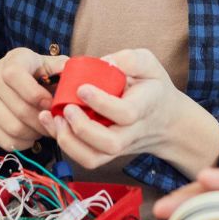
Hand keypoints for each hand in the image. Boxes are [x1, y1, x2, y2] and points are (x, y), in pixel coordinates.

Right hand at [0, 47, 66, 151]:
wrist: (8, 80)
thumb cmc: (37, 73)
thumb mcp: (50, 64)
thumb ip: (63, 69)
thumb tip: (75, 78)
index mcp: (12, 60)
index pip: (14, 76)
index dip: (36, 95)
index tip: (52, 105)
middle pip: (19, 109)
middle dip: (43, 121)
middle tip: (56, 123)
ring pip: (13, 128)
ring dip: (35, 133)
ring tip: (44, 129)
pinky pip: (4, 140)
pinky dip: (23, 143)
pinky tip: (32, 136)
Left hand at [40, 48, 218, 172]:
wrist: (166, 120)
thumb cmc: (152, 88)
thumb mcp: (149, 64)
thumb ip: (130, 60)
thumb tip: (106, 61)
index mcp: (145, 107)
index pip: (126, 113)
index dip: (102, 103)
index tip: (82, 88)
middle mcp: (132, 132)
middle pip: (110, 144)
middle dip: (83, 128)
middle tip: (67, 108)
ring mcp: (119, 147)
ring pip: (94, 158)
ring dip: (69, 142)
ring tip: (55, 118)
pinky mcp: (106, 153)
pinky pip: (86, 159)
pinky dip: (66, 146)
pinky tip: (53, 124)